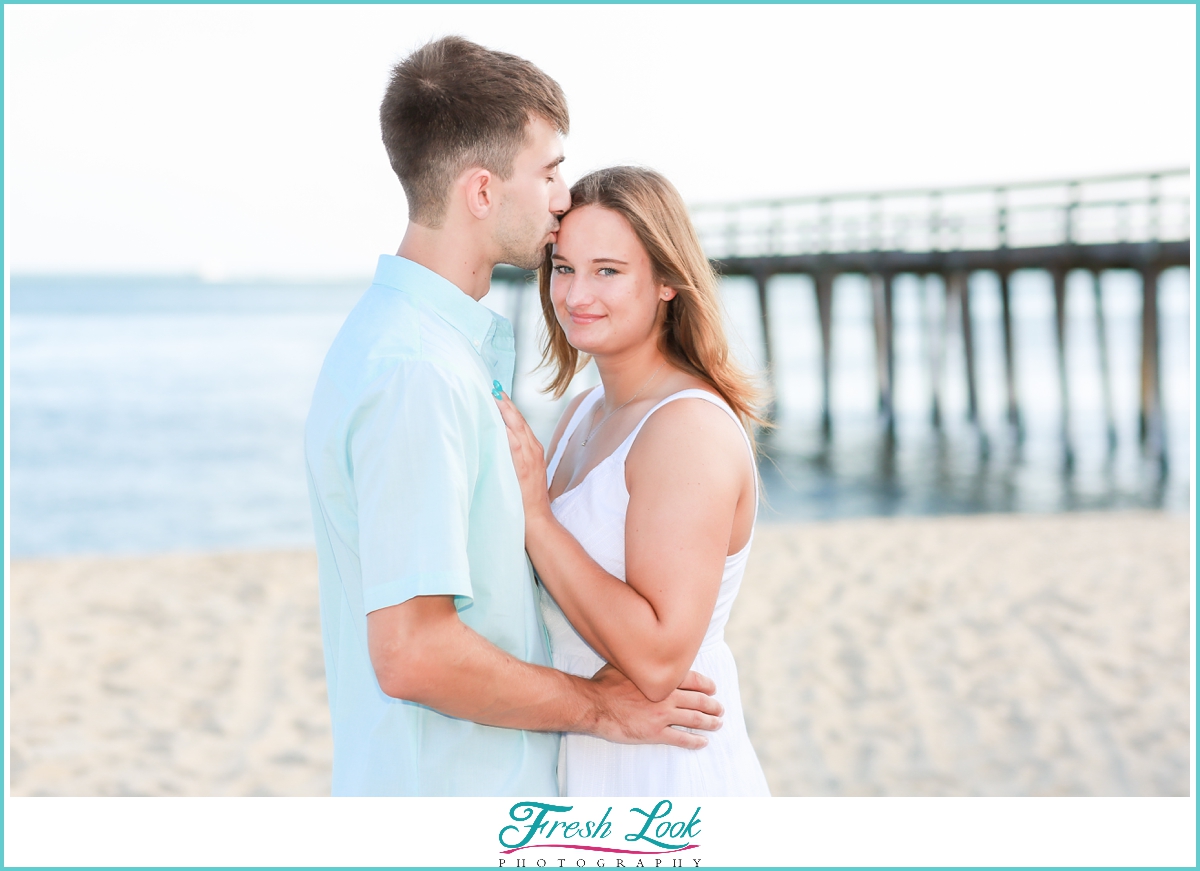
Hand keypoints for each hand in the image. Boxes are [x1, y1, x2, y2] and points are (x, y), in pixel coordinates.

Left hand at [494, 391, 552, 525]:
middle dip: (505, 403)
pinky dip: (505, 427)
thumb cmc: (528, 498)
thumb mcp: (524, 471)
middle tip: (492, 388)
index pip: (520, 422)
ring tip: (491, 396)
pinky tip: (495, 417)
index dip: (509, 408)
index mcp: (534, 449)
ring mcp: (528, 455)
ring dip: (504, 410)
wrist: (536, 517)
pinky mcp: (522, 463)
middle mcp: (533, 448)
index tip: (497, 394)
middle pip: (518, 419)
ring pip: (516, 425)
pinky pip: (513, 440)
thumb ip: (515, 456)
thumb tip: (498, 444)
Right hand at [586, 664, 722, 748]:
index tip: (713, 689)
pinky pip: (680, 738)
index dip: (707, 685)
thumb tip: (647, 649)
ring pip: (694, 720)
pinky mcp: (655, 733)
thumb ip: (643, 661)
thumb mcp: (626, 664)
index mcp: (662, 678)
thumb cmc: (606, 683)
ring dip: (709, 722)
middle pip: (699, 701)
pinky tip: (703, 743)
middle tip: (720, 709)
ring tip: (718, 724)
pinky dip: (694, 741)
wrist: (594, 704)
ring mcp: (662, 715)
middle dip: (713, 706)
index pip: (694, 680)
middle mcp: (666, 696)